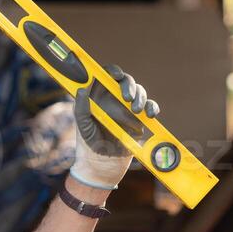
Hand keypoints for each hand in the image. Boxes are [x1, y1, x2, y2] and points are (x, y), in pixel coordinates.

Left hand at [70, 65, 158, 189]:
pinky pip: (150, 107)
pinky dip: (152, 107)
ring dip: (141, 97)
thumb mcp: (83, 125)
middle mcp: (115, 97)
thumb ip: (80, 108)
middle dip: (129, 85)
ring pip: (140, 92)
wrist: (105, 160)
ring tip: (136, 110)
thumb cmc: (90, 140)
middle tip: (128, 97)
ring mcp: (129, 106)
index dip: (112, 71)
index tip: (116, 74)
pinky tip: (149, 114)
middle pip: (126, 81)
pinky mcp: (140, 117)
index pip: (107, 75)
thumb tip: (81, 89)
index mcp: (100, 94)